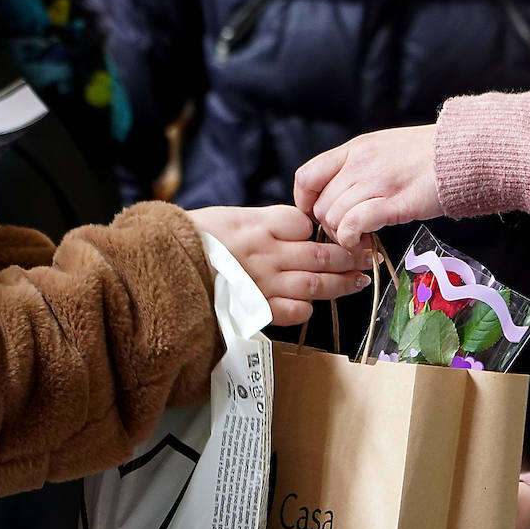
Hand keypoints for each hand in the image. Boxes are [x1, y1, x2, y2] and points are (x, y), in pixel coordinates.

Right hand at [186, 205, 371, 325]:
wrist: (162, 269)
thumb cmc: (192, 240)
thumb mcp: (228, 217)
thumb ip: (263, 222)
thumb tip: (295, 228)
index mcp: (258, 225)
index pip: (303, 223)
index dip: (318, 228)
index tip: (331, 232)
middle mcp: (266, 252)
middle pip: (319, 253)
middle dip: (348, 255)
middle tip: (367, 255)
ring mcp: (263, 283)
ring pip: (314, 282)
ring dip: (340, 283)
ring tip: (358, 280)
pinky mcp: (256, 310)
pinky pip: (293, 311)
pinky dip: (306, 308)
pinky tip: (312, 305)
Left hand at [293, 125, 442, 249]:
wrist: (463, 151)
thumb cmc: (429, 154)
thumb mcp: (385, 148)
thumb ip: (359, 166)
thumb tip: (341, 192)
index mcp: (356, 148)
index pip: (307, 176)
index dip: (305, 202)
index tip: (317, 215)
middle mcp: (359, 163)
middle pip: (321, 204)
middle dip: (329, 226)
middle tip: (347, 233)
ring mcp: (376, 182)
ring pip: (334, 217)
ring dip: (342, 236)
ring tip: (359, 240)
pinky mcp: (394, 202)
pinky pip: (354, 224)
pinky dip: (351, 238)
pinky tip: (363, 242)